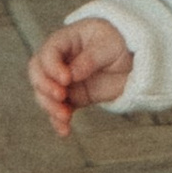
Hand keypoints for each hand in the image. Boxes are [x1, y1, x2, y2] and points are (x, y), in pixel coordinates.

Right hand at [28, 17, 131, 132]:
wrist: (133, 59)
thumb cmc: (118, 43)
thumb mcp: (109, 45)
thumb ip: (90, 58)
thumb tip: (72, 74)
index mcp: (65, 41)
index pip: (49, 52)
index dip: (52, 66)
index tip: (66, 79)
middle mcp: (59, 61)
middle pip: (38, 73)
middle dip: (44, 87)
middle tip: (61, 96)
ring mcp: (64, 81)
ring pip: (44, 94)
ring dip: (50, 107)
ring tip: (65, 116)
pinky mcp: (73, 98)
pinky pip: (59, 110)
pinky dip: (58, 121)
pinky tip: (64, 131)